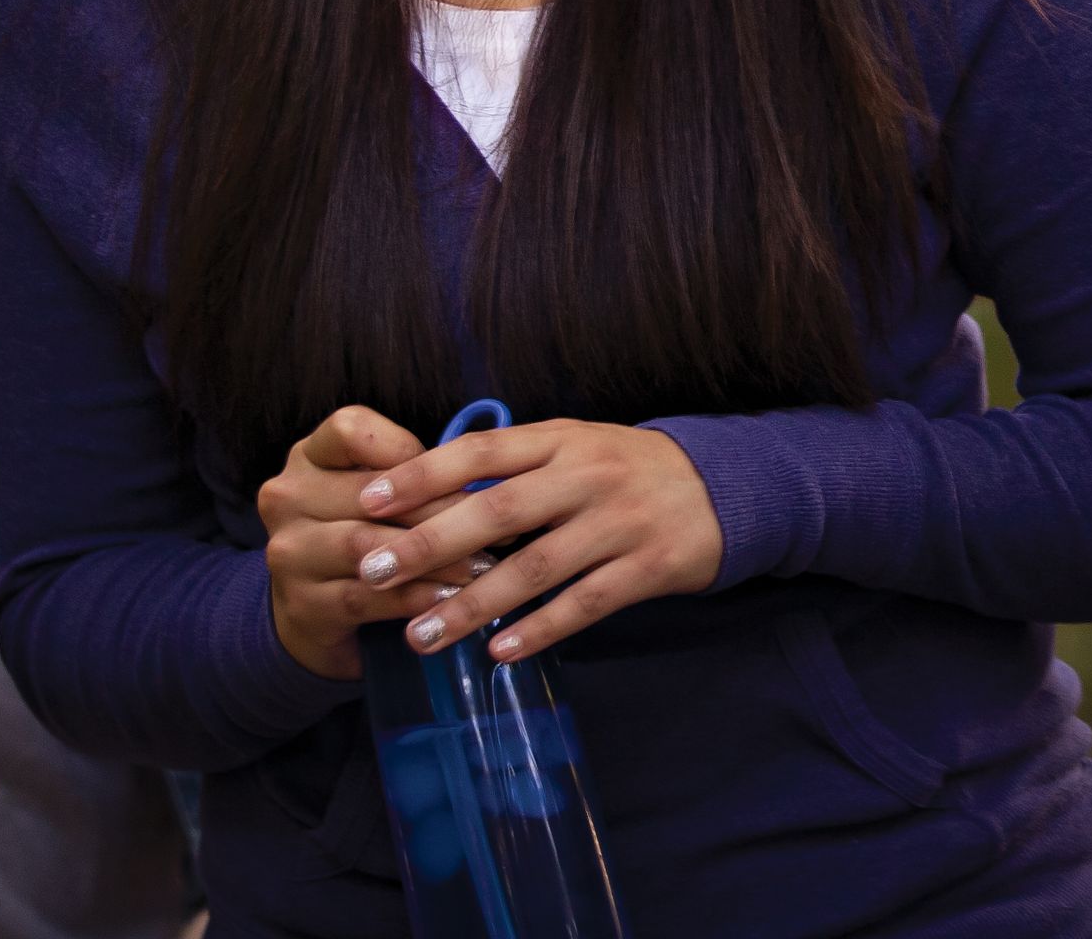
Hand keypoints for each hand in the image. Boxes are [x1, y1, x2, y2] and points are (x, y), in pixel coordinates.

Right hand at [260, 406, 468, 682]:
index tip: (463, 478)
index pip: (351, 429)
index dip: (409, 452)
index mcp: (308, 456)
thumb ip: (414, 480)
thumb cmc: (366, 538)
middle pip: (369, 494)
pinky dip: (413, 598)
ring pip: (367, 546)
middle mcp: (286, 496)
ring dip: (433, 558)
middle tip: (499, 527)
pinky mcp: (300, 604)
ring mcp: (288, 551)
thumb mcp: (379, 498)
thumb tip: (489, 480)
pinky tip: (451, 600)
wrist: (315, 615)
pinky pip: (365, 597)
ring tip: (484, 567)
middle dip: (441, 511)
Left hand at [352, 417, 723, 664]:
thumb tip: (428, 490)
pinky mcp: (648, 567)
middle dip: (431, 543)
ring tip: (422, 636)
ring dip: (474, 603)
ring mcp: (618, 522)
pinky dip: (541, 629)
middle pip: (498, 511)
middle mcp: (585, 476)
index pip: (480, 452)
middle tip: (374, 572)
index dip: (422, 474)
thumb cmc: (624, 470)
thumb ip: (513, 466)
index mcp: (558, 440)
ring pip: (536, 566)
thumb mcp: (572, 447)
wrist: (725, 486)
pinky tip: (499, 652)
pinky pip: (586, 604)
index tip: (366, 500)